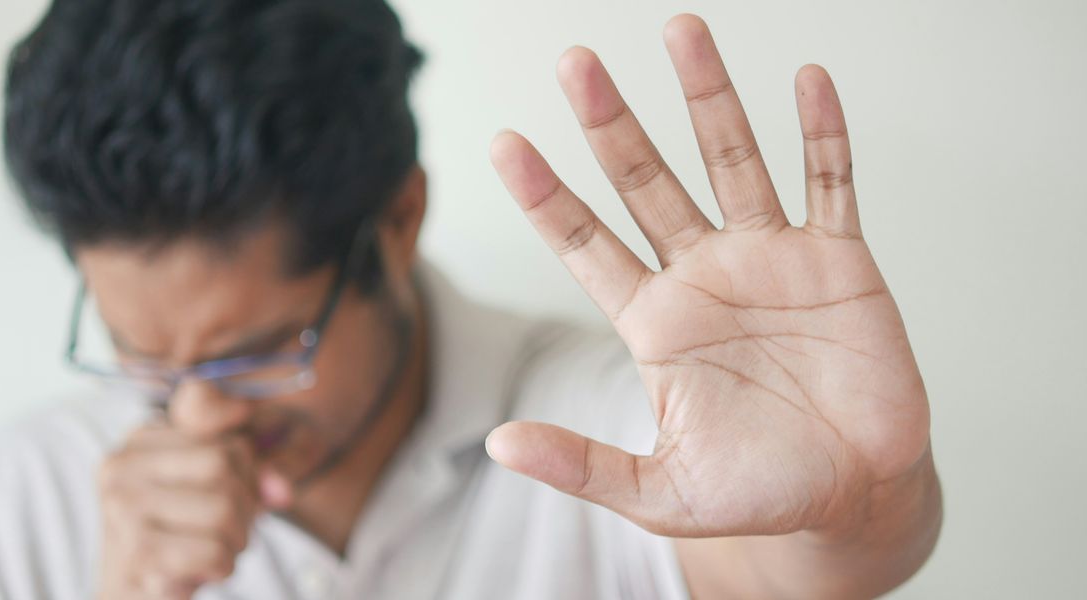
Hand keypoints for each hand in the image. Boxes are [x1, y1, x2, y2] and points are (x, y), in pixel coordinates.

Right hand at [96, 423, 291, 599]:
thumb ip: (252, 474)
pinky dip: (223, 566)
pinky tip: (202, 571)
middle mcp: (122, 466)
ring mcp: (123, 507)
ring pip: (222, 509)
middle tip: (230, 534)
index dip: (249, 480)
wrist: (130, 595)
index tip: (237, 504)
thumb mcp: (212, 491)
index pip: (228, 444)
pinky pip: (213, 551)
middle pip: (222, 468)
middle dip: (244, 509)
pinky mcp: (137, 550)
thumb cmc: (177, 539)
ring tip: (215, 552)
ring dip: (235, 541)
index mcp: (140, 441)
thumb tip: (282, 490)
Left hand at [486, 14, 930, 539]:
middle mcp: (703, 275)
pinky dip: (822, 134)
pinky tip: (806, 82)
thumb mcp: (659, 491)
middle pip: (646, 182)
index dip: (546, 196)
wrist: (854, 496)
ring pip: (732, 160)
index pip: (585, 243)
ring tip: (681, 32)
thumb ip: (582, 463)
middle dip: (611, 124)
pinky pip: (831, 182)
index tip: (505, 144)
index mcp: (654, 321)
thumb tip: (498, 445)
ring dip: (708, 98)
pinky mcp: (839, 261)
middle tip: (575, 65)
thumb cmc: (757, 493)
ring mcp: (771, 259)